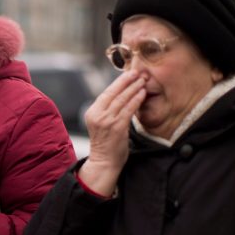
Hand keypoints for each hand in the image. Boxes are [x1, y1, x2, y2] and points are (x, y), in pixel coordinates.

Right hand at [77, 70, 145, 196]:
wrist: (104, 162)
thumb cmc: (105, 143)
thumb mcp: (101, 123)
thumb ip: (107, 110)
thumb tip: (121, 95)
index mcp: (92, 112)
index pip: (106, 93)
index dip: (118, 82)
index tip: (128, 74)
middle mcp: (97, 115)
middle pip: (113, 93)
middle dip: (127, 81)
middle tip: (138, 72)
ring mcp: (106, 121)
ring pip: (122, 99)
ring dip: (134, 88)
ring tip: (143, 80)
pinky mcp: (117, 127)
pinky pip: (128, 109)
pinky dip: (136, 100)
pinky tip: (142, 94)